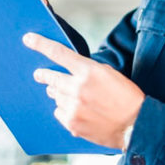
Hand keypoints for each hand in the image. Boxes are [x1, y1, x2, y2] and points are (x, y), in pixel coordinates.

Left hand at [23, 32, 144, 148]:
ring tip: (74, 97)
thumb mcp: (109, 74)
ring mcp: (73, 107)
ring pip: (54, 95)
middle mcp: (77, 88)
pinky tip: (77, 111)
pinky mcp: (72, 123)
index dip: (40, 44)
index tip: (28, 39)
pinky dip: (64, 110)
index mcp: (88, 71)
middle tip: (39, 74)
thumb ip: (87, 70)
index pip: (58, 53)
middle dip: (43, 75)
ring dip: (59, 94)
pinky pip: (58, 112)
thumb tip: (71, 70)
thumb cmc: (126, 97)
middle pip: (50, 77)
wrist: (136, 125)